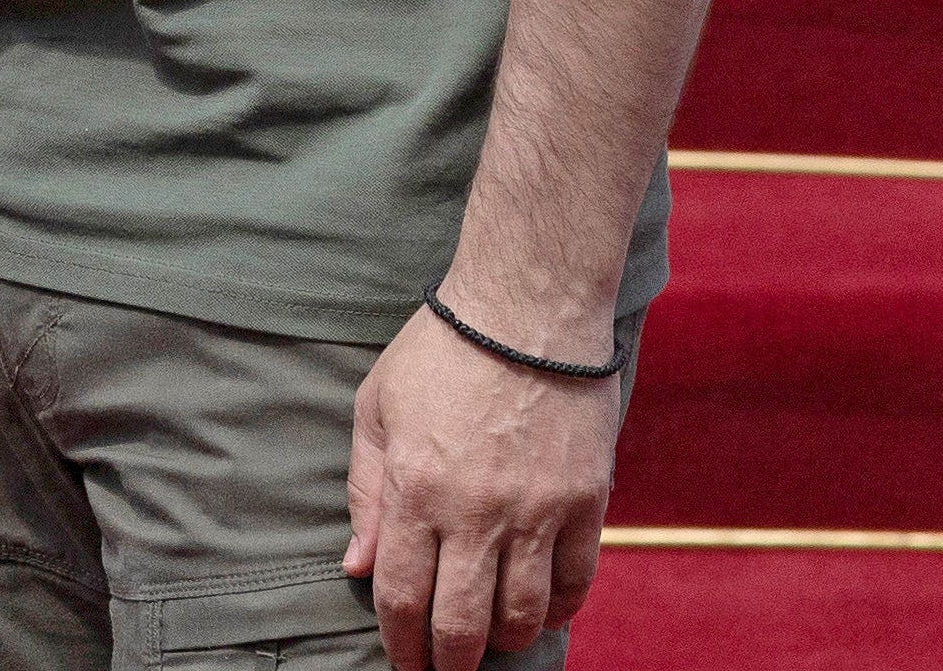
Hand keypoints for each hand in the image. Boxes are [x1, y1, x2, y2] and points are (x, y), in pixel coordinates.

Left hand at [342, 304, 621, 669]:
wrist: (528, 308)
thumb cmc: (442, 350)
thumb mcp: (377, 408)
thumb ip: (364, 492)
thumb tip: (357, 566)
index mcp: (416, 489)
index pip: (403, 598)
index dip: (401, 645)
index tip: (404, 663)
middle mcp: (476, 511)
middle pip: (462, 624)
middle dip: (449, 662)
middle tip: (444, 669)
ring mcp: (536, 511)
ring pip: (522, 615)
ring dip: (503, 642)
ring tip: (490, 643)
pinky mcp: (585, 502)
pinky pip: (576, 582)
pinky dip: (558, 609)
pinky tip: (540, 611)